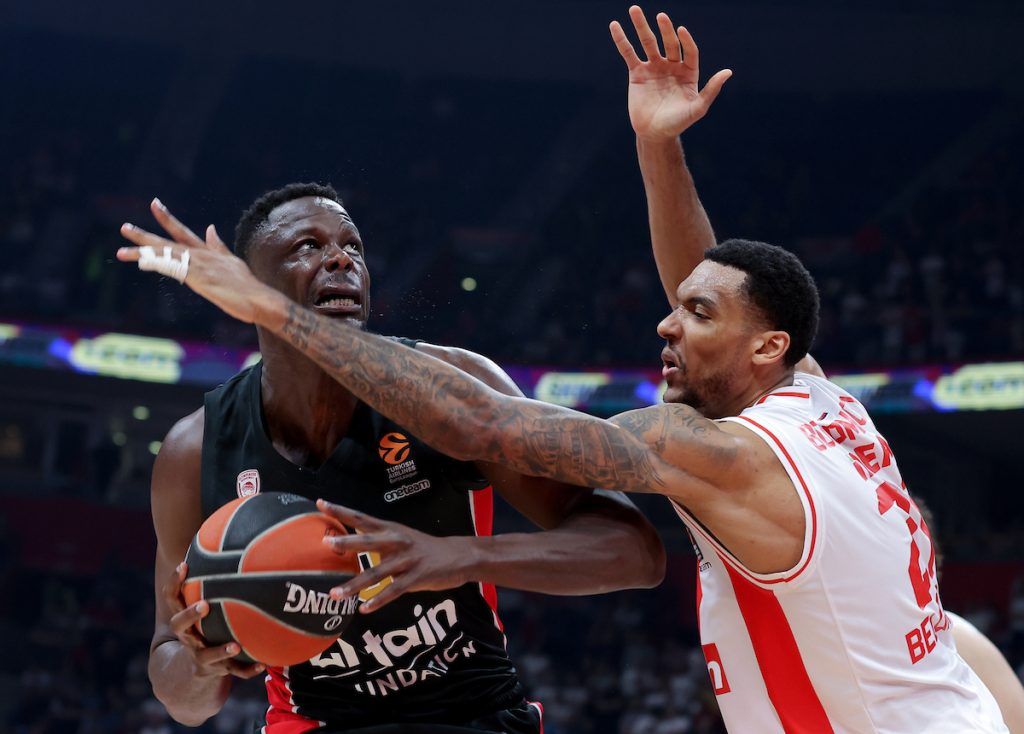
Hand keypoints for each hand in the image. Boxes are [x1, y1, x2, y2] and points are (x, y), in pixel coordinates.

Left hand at [117, 198, 277, 324]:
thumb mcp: (232, 262)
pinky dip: (155, 263)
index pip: (183, 232)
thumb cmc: (248, 287)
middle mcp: (201, 255)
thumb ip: (219, 246)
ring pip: (165, 256)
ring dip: (142, 253)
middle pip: (168, 242)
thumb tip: (210, 228)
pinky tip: (141, 261)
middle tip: (124, 227)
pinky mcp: (198, 277)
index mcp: (208, 253)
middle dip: (145, 235)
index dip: (167, 219)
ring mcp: (199, 265)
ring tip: (121, 251)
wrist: (260, 299)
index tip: (154, 204)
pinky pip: (172, 268)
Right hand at [164, 562, 264, 678]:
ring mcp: (200, 656)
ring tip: (235, 645)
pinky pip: (233, 672)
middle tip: (204, 604)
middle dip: (190, 614)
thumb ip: (212, 583)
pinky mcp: (216, 671)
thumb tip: (233, 544)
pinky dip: (248, 669)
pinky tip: (263, 665)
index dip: (175, 582)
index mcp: (183, 619)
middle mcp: (188, 637)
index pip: (172, 598)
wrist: (193, 671)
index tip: (184, 565)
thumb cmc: (202, 627)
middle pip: (180, 626)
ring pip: (207, 655)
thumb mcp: (201, 607)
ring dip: (220, 650)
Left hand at [317, 500, 475, 612]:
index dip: (341, 511)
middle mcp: (397, 541)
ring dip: (354, 584)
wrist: (459, 555)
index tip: (320, 503)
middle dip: (347, 542)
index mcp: (390, 529)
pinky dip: (378, 600)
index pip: (361, 517)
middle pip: (368, 540)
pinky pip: (394, 591)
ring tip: (334, 594)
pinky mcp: (417, 577)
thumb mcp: (400, 538)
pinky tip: (364, 608)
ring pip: (376, 573)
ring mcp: (407, 560)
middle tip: (326, 543)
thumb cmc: (423, 548)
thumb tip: (348, 546)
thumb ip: (377, 542)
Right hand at [610, 6, 731, 140]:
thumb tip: (728, 72)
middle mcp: (671, 66)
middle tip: (661, 16)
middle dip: (665, 29)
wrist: (654, 134)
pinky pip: (629, 54)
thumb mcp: (697, 108)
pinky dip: (622, 40)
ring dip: (641, 26)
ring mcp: (654, 67)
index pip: (688, 51)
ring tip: (634, 9)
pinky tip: (615, 26)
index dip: (685, 41)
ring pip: (647, 43)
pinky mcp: (637, 73)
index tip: (680, 31)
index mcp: (688, 72)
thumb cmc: (678, 123)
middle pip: (668, 42)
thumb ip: (711, 90)